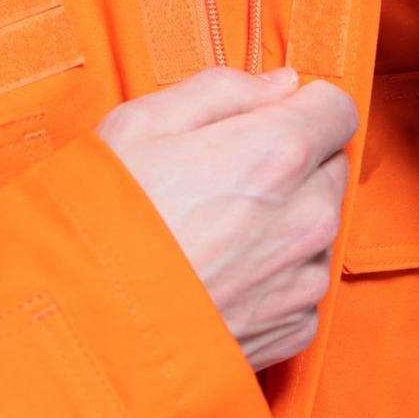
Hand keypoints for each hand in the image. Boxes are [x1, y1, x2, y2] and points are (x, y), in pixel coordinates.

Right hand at [97, 67, 356, 371]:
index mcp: (278, 153)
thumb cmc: (101, 225)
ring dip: (284, 219)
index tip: (268, 118)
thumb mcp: (142, 125)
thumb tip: (278, 85)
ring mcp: (304, 276)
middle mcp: (308, 215)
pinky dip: (272, 274)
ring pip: (317, 225)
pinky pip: (300, 280)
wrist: (81, 333)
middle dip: (292, 161)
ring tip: (213, 232)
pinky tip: (220, 274)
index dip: (301, 107)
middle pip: (330, 165)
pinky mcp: (295, 325)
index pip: (337, 107)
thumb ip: (223, 90)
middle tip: (224, 177)